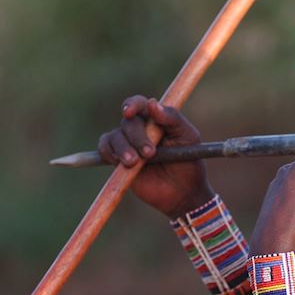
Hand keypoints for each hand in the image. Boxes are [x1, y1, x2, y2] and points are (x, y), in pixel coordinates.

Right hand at [97, 95, 213, 218]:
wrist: (183, 191)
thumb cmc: (189, 160)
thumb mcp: (188, 137)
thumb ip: (173, 119)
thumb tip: (152, 103)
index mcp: (157, 118)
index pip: (140, 104)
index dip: (132, 105)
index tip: (130, 112)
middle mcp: (140, 128)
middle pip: (128, 123)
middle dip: (137, 137)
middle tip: (149, 153)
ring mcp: (128, 144)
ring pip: (114, 136)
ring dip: (122, 148)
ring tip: (134, 163)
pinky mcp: (119, 160)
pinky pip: (105, 148)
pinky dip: (108, 152)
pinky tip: (121, 162)